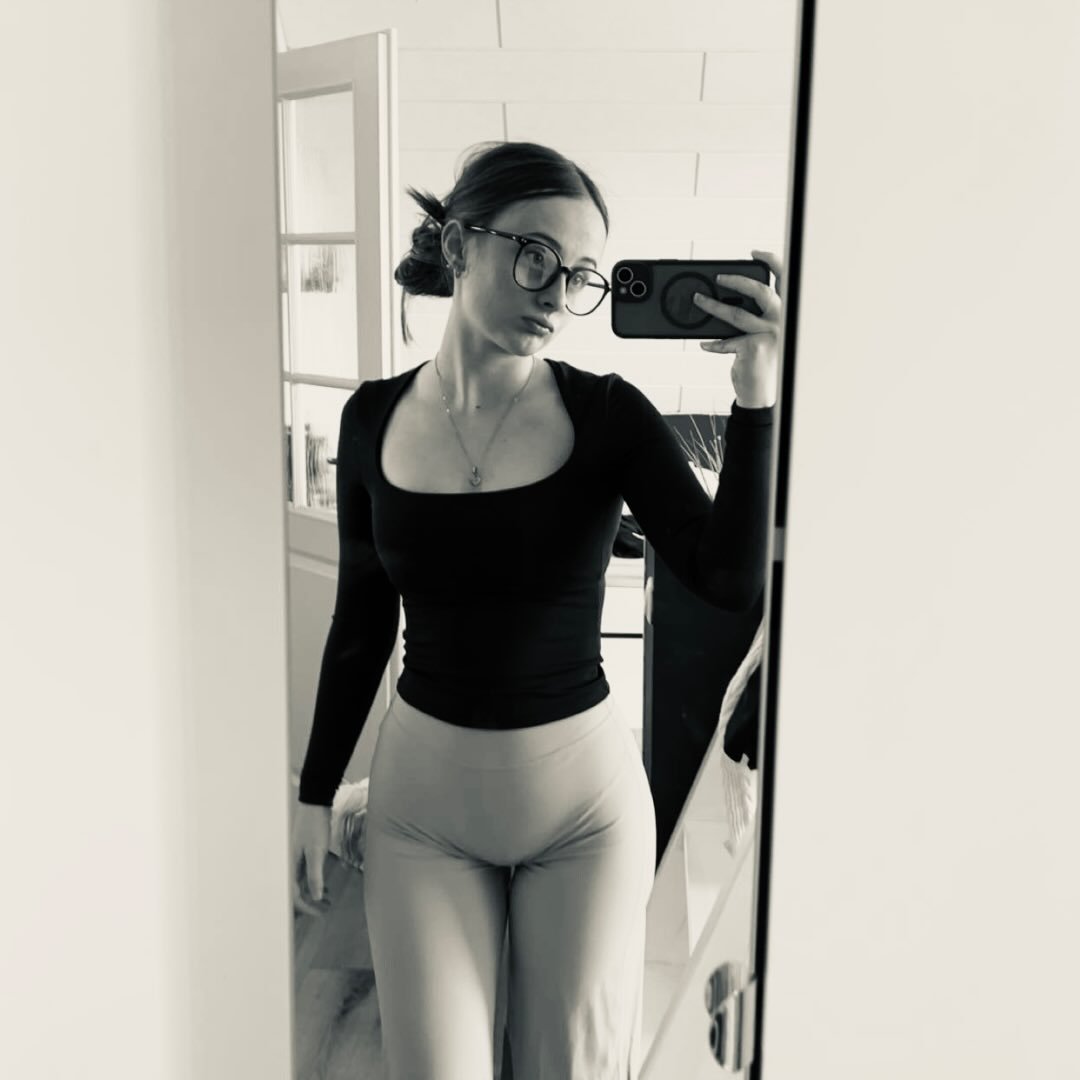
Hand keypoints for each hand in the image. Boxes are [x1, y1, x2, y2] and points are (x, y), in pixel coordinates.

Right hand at [291, 802, 332, 916]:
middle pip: (296, 891)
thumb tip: (315, 897)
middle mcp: (292, 864)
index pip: (295, 894)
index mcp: (291, 866)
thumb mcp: (316, 852)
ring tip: (327, 901)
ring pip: (303, 882)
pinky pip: (308, 873)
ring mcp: (298, 857)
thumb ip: (315, 875)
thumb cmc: (314, 826)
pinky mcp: (305, 852)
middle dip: (310, 903)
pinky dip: (316, 881)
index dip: (307, 907)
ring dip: (314, 893)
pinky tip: (326, 885)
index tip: (320, 913)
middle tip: (324, 910)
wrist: (315, 803)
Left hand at [692, 249, 783, 408]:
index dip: (772, 261)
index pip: (784, 280)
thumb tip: (725, 297)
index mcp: (785, 312)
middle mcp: (781, 321)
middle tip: (718, 278)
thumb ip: (754, 315)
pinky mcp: (754, 348)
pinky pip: (726, 341)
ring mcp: (769, 334)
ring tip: (699, 301)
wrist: (761, 392)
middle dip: (737, 280)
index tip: (755, 253)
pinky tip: (704, 344)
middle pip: (759, 291)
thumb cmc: (760, 359)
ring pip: (736, 314)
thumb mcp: (762, 333)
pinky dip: (713, 343)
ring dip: (712, 306)